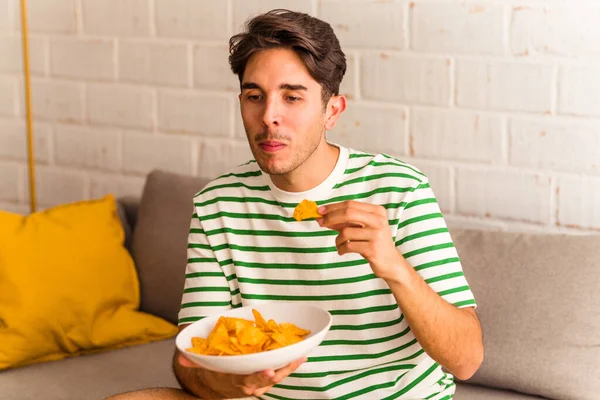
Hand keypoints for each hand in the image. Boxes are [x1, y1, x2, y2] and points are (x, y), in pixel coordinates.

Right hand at [178, 353, 306, 397]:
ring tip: (302, 355)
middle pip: (267, 380)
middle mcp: (250, 384)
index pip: (248, 381)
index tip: (268, 372)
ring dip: (290, 366)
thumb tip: (182, 356)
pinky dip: (290, 363)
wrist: (218, 385)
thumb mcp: (202, 367)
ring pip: (277, 376)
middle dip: (280, 372)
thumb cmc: (212, 371)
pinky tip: (301, 354)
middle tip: (293, 360)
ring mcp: (260, 381)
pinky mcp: (267, 376)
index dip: (259, 377)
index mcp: (235, 381)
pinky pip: (280, 370)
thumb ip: (194, 360)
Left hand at [317, 200, 404, 280]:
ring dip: (337, 239)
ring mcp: (377, 234)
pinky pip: (349, 246)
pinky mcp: (373, 249)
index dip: (333, 207)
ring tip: (339, 244)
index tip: (320, 211)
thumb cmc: (373, 243)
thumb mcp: (361, 228)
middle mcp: (379, 220)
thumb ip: (345, 221)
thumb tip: (323, 217)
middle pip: (348, 213)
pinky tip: (342, 251)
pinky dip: (341, 248)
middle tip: (320, 223)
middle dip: (331, 217)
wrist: (390, 262)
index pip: (350, 204)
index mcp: (377, 211)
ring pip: (346, 231)